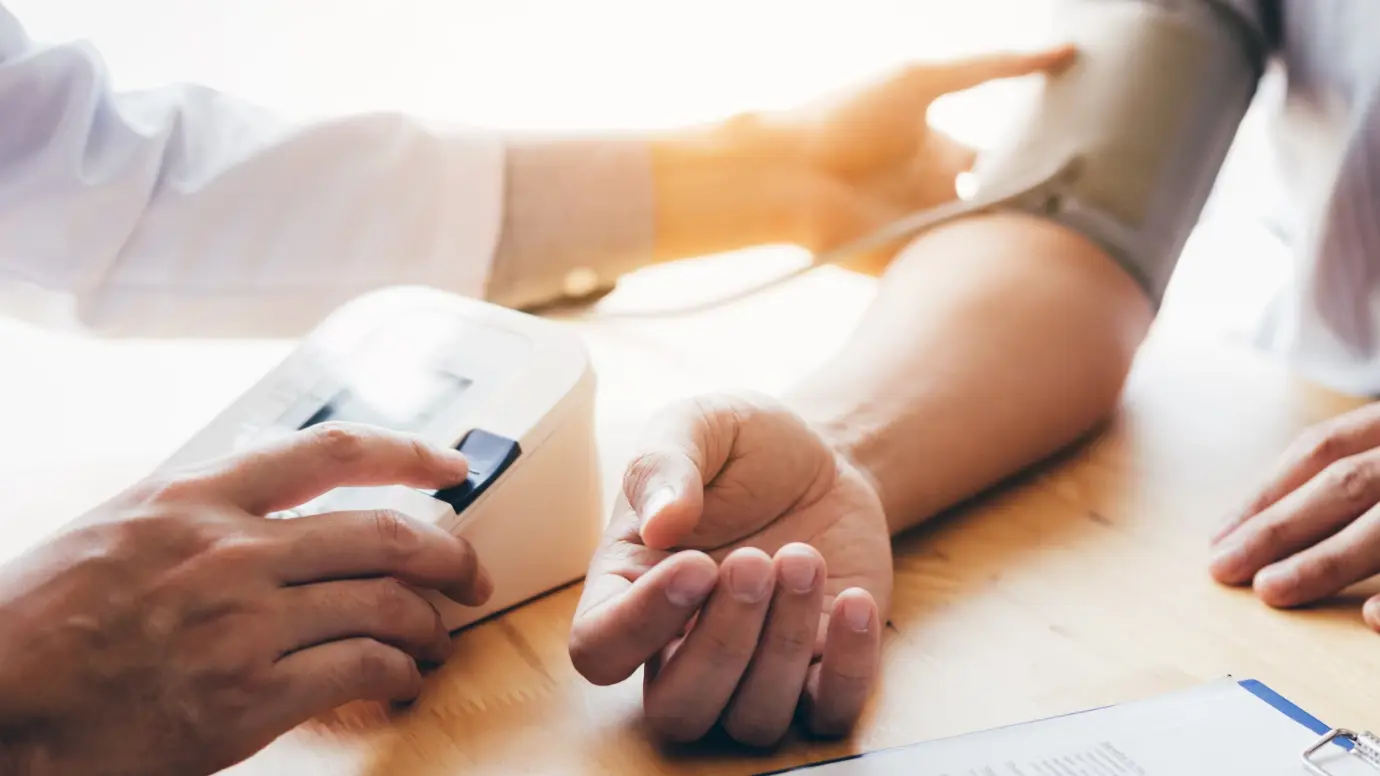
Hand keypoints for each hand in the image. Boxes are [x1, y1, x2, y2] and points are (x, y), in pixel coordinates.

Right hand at [0, 423, 491, 775]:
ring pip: (386, 603)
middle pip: (385, 533)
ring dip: (431, 622)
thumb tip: (276, 517)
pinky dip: (398, 673)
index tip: (453, 463)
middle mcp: (230, 550)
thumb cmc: (37, 624)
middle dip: (449, 554)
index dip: (409, 452)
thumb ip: (199, 517)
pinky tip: (401, 679)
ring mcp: (243, 623)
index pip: (329, 452)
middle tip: (469, 574)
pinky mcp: (247, 697)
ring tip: (438, 637)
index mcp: (194, 499)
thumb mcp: (115, 532)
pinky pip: (361, 669)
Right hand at [568, 394, 891, 746]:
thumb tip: (660, 523)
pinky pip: (828, 714)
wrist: (823, 460)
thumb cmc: (742, 448)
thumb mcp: (698, 425)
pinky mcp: (818, 671)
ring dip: (783, 643)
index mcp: (627, 589)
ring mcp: (750, 670)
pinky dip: (848, 667)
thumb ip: (664, 463)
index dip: (638, 625)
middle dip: (721, 643)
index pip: (599, 651)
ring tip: (803, 559)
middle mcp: (679, 646)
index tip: (696, 563)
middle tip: (756, 561)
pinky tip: (852, 600)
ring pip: (752, 719)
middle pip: (678, 709)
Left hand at [651, 45, 1075, 266]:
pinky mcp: (906, 267)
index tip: (1093, 167)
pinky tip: (1029, 274)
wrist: (788, 172)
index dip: (1045, 164)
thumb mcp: (924, 80)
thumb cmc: (846, 117)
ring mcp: (923, 232)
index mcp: (943, 151)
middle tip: (1095, 214)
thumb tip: (1064, 51)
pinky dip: (985, 272)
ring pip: (987, 244)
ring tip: (1076, 246)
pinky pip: (956, 273)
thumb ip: (993, 67)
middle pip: (1005, 208)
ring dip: (1019, 245)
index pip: (1008, 161)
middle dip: (1042, 211)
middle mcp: (938, 193)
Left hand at [1210, 403, 1379, 626]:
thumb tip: (1265, 522)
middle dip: (1278, 528)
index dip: (1266, 492)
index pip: (1322, 449)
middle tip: (1223, 567)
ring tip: (1270, 589)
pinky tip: (1370, 617)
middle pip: (1344, 485)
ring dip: (1325, 561)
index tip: (1221, 535)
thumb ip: (1354, 469)